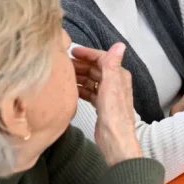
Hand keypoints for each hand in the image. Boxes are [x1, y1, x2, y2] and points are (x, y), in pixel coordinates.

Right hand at [71, 43, 141, 164]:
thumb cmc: (113, 113)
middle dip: (80, 65)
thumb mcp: (111, 85)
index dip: (88, 53)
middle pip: (96, 69)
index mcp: (119, 76)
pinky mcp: (102, 105)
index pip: (103, 58)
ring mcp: (108, 95)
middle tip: (63, 64)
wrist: (114, 139)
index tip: (72, 51)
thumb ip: (112, 65)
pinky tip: (70, 90)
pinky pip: (89, 92)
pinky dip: (81, 89)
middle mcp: (115, 83)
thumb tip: (120, 45)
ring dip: (79, 76)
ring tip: (63, 76)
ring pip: (91, 80)